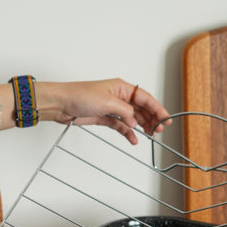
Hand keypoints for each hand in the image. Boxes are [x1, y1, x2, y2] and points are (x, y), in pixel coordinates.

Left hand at [0, 78, 171, 143]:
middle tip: (159, 130)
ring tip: (150, 135)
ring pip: (133, 117)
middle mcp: (119, 96)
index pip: (145, 97)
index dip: (157, 108)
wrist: (61, 104)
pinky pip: (122, 126)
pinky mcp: (105, 117)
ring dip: (142, 126)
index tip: (165, 119)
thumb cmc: (79, 96)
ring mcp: (113, 107)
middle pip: (141, 108)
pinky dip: (128, 132)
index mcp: (121, 87)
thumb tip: (135, 120)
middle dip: (151, 118)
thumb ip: (125, 112)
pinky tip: (134, 139)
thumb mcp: (107, 103)